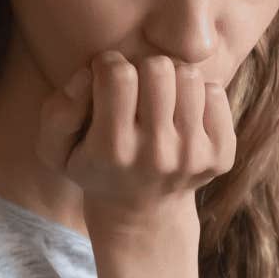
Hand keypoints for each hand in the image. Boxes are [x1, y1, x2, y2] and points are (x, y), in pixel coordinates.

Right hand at [35, 51, 237, 230]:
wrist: (142, 212)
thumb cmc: (95, 167)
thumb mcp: (57, 150)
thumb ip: (58, 111)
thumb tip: (89, 74)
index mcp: (112, 150)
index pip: (118, 75)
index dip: (109, 65)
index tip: (107, 78)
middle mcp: (156, 155)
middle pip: (158, 68)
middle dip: (142, 68)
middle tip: (136, 89)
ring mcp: (192, 157)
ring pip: (189, 76)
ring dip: (171, 80)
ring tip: (160, 100)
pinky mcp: (220, 156)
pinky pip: (216, 93)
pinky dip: (199, 96)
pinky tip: (182, 115)